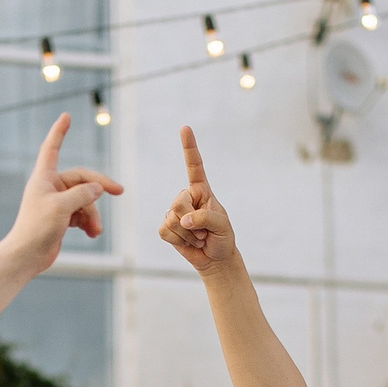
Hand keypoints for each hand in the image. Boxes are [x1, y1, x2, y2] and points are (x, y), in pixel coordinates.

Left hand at [2, 114, 120, 274]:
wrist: (26, 256)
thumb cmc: (37, 228)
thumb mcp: (62, 207)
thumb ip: (82, 194)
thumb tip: (98, 188)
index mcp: (44, 177)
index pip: (52, 148)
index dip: (59, 132)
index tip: (66, 116)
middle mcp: (50, 187)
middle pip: (82, 179)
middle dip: (99, 188)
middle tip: (120, 191)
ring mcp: (57, 202)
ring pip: (85, 200)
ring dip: (93, 214)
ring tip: (95, 230)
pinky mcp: (61, 218)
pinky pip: (82, 214)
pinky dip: (89, 222)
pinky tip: (93, 233)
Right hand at [159, 127, 240, 276]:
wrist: (215, 258)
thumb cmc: (222, 238)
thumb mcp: (222, 226)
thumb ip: (205, 219)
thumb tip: (183, 220)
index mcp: (202, 190)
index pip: (194, 166)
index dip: (189, 147)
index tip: (185, 128)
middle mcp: (186, 197)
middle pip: (179, 203)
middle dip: (193, 222)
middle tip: (204, 232)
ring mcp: (174, 211)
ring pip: (172, 219)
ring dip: (188, 235)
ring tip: (198, 237)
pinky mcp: (166, 226)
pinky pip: (165, 231)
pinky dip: (179, 241)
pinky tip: (188, 242)